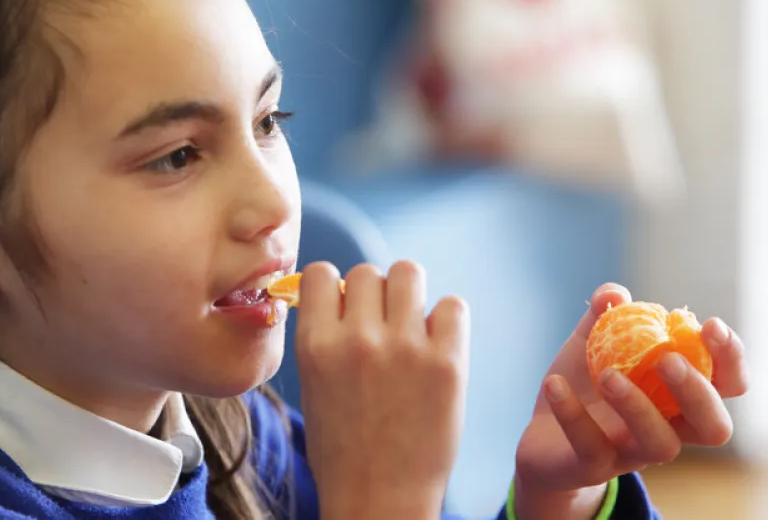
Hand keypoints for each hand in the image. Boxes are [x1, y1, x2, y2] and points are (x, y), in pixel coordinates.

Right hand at [294, 261, 469, 519]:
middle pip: (367, 271)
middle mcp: (358, 339)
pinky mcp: (447, 363)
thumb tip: (340, 291)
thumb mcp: (314, 387)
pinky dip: (447, 320)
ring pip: (408, 273)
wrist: (380, 500)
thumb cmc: (343, 450)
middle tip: (382, 326)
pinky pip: (453, 306)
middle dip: (375, 293)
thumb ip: (324, 337)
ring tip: (411, 329)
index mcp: (316, 346)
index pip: (321, 272)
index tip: (345, 306)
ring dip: (409, 295)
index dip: (335, 287)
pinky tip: (438, 347)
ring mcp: (405, 349)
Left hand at [513, 283, 748, 518]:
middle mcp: (668, 428)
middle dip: (698, 391)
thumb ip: (605, 314)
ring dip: (638, 406)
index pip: (728, 384)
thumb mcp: (592, 342)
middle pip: (714, 426)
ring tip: (608, 374)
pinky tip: (554, 384)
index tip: (710, 324)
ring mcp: (633, 453)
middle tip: (667, 359)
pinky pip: (591, 448)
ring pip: (660, 445)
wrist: (542, 436)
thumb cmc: (584, 384)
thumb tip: (615, 293)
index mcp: (679, 395)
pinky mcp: (594, 468)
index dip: (730, 358)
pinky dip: (572, 413)